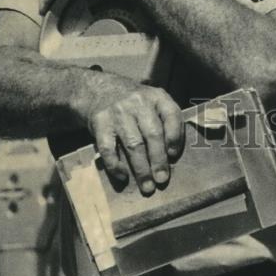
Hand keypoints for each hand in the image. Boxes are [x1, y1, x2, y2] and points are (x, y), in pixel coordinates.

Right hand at [76, 71, 183, 193]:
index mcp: (157, 97)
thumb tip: (173, 156)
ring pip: (133, 144)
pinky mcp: (100, 122)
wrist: (100, 89)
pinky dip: (116, 165)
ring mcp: (119, 112)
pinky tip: (123, 176)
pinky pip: (109, 148)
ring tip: (147, 186)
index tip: (174, 155)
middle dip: (159, 160)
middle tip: (162, 179)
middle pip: (152, 134)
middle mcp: (139, 102)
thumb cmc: (135, 104)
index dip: (175, 136)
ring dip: (141, 168)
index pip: (172, 114)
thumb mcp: (153, 102)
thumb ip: (165, 122)